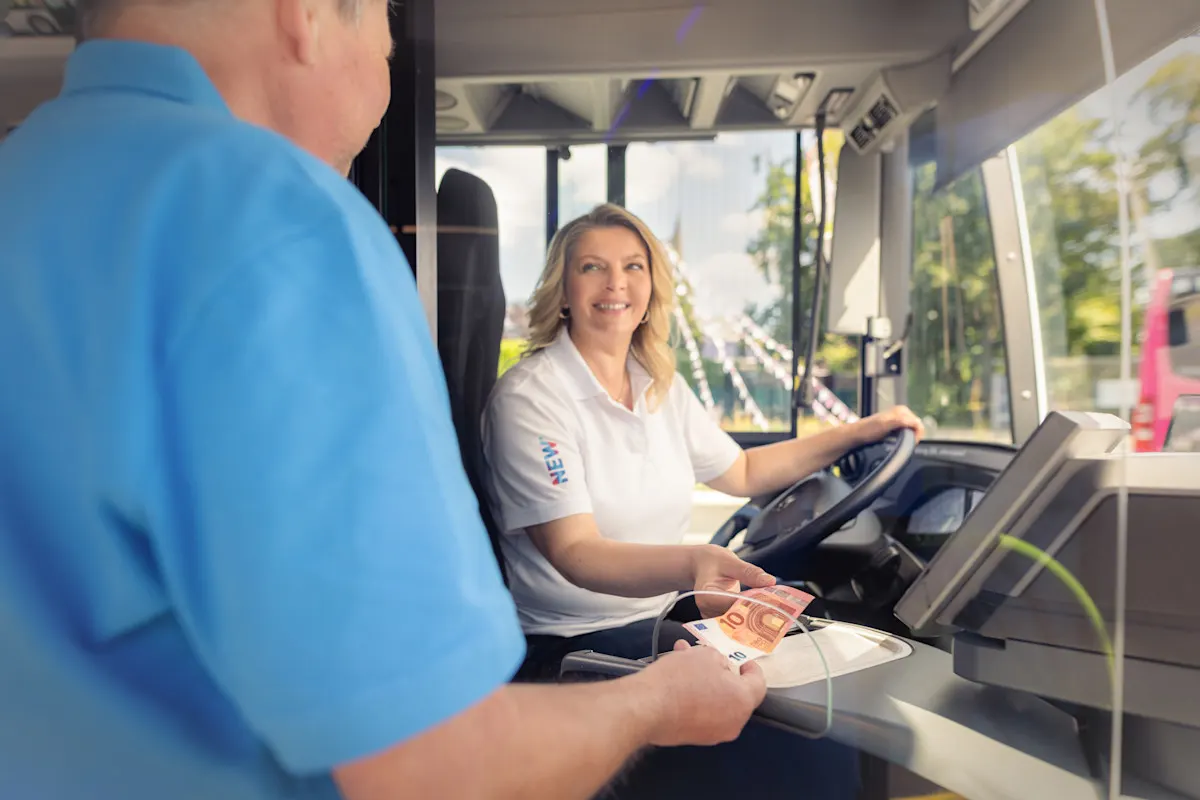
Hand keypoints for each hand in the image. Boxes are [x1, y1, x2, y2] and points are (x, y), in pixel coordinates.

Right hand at [634, 640, 766, 747]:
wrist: (647, 709)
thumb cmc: (679, 680)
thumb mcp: (705, 655)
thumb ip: (719, 660)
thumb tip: (720, 666)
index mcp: (742, 701)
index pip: (758, 684)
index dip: (752, 669)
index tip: (744, 662)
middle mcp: (733, 722)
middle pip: (736, 695)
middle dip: (723, 674)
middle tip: (709, 658)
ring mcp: (713, 734)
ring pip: (716, 703)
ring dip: (705, 683)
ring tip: (686, 661)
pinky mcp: (693, 738)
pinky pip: (701, 713)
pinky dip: (695, 697)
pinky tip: (676, 679)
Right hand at [689, 545, 774, 616]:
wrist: (700, 566)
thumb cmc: (712, 561)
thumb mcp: (730, 561)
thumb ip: (749, 572)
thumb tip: (770, 581)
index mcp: (708, 596)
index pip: (735, 606)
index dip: (756, 606)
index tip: (775, 605)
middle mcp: (708, 611)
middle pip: (738, 618)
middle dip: (759, 614)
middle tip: (781, 611)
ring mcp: (713, 617)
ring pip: (739, 623)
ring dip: (756, 617)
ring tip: (775, 612)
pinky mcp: (719, 619)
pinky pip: (737, 622)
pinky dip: (750, 618)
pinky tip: (764, 613)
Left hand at [855, 405, 924, 445]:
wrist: (857, 434)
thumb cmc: (868, 430)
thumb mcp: (885, 425)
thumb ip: (901, 421)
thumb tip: (914, 422)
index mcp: (902, 411)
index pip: (919, 424)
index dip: (917, 436)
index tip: (910, 444)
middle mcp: (902, 412)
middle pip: (916, 427)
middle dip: (912, 437)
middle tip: (903, 445)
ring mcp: (898, 418)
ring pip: (911, 430)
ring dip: (908, 438)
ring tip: (898, 443)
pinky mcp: (895, 424)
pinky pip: (906, 432)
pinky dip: (903, 438)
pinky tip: (895, 440)